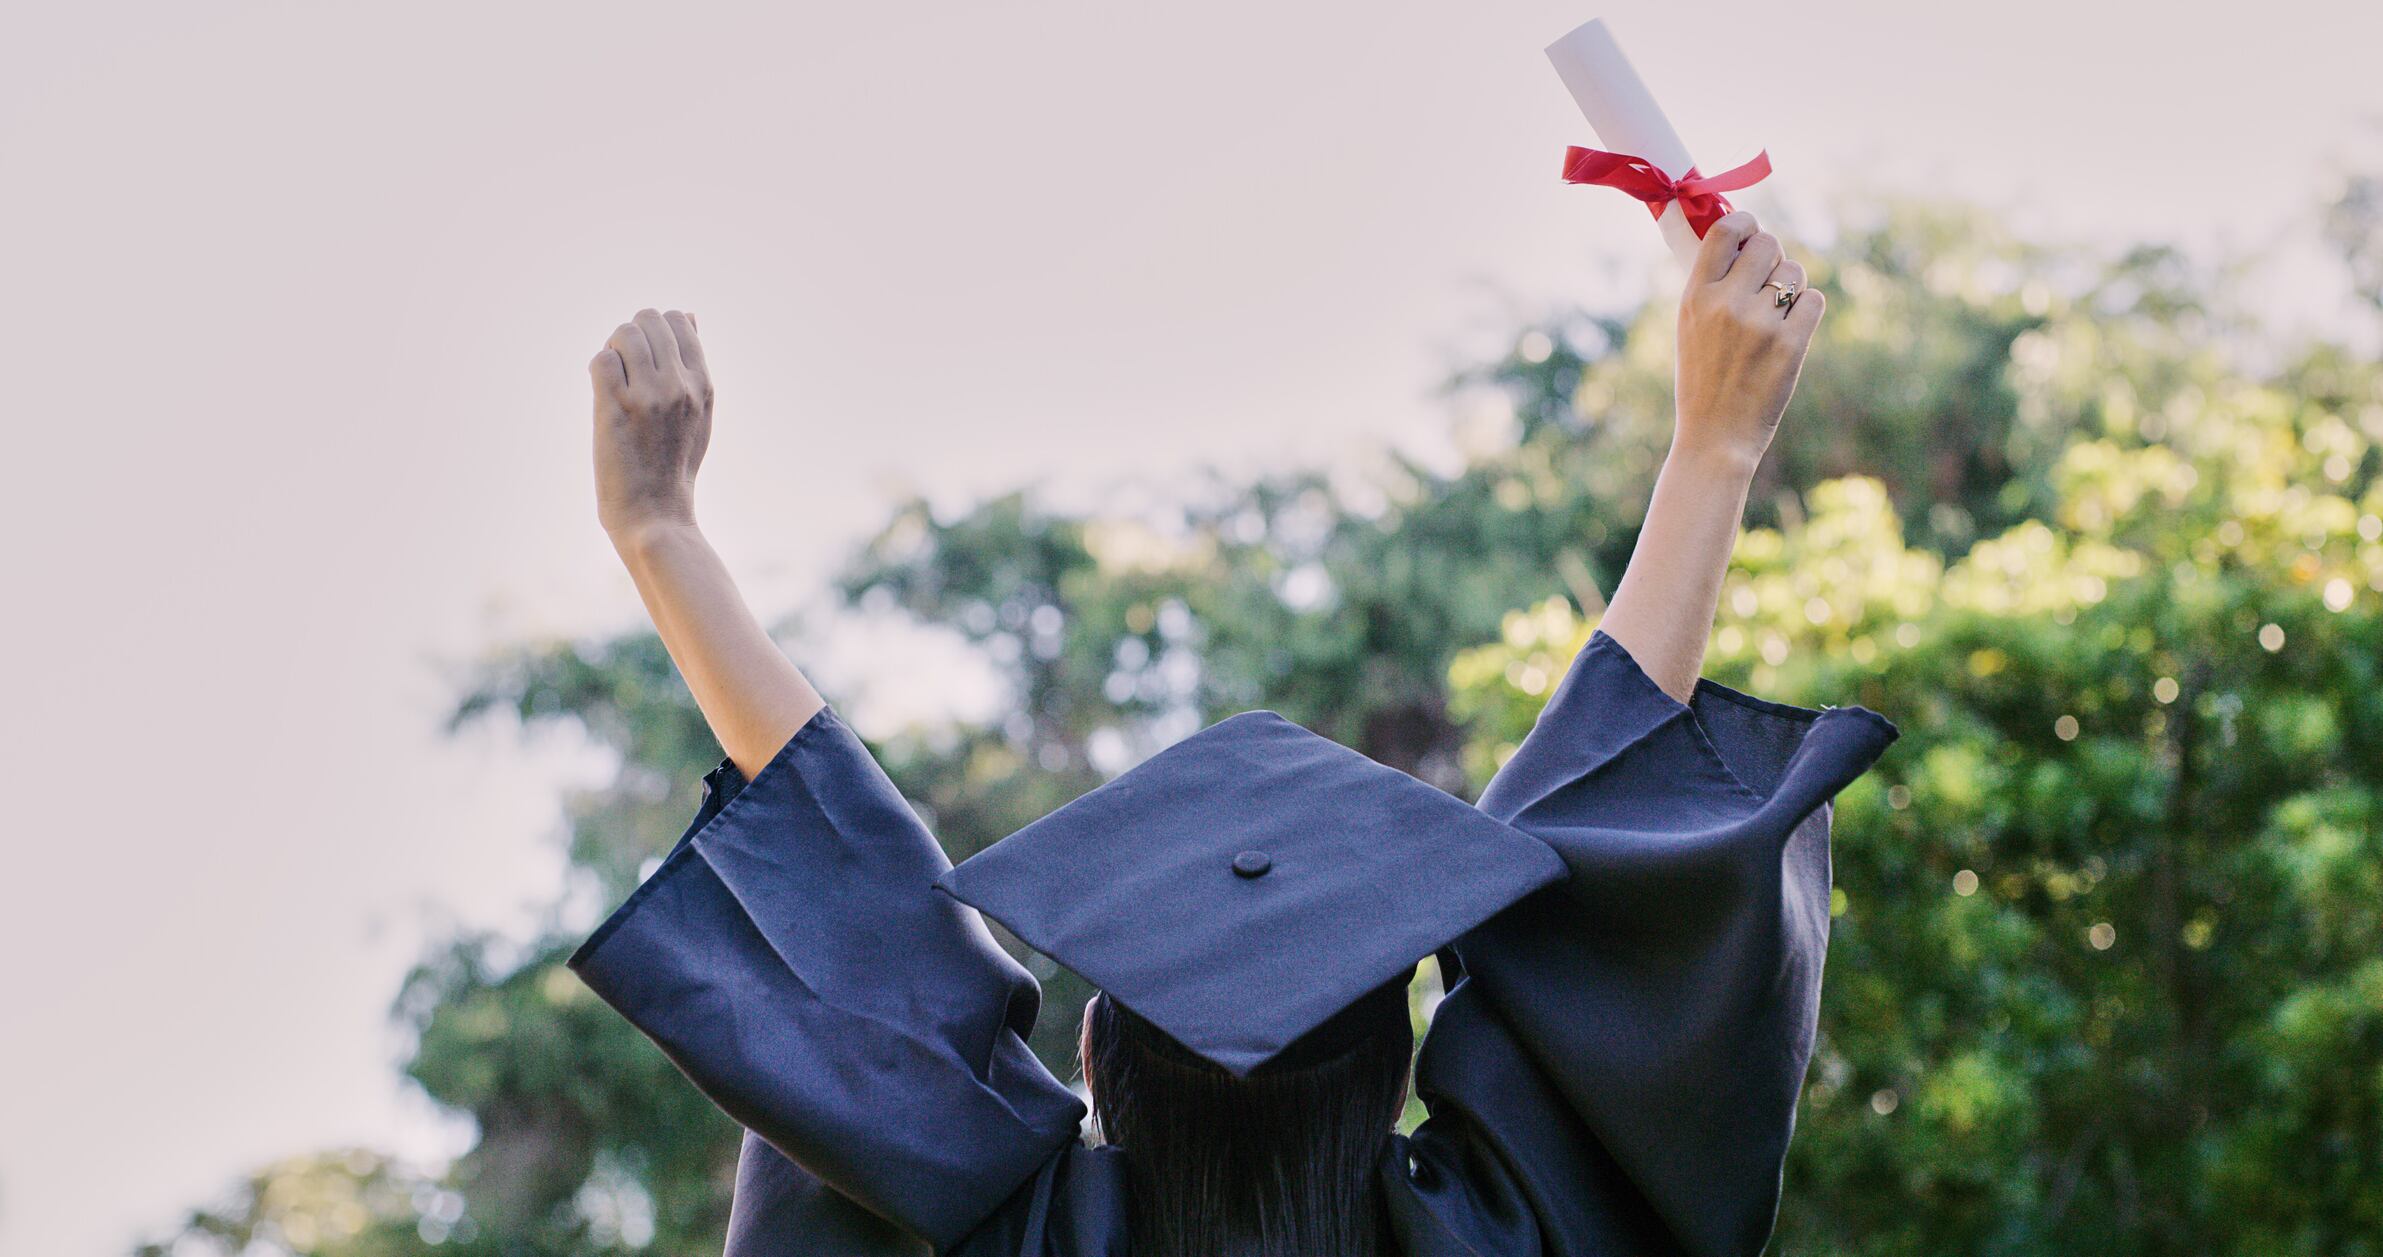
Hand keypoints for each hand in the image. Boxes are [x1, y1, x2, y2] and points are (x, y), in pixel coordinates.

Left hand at [591, 308, 713, 540]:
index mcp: (702, 385)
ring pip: (624, 334)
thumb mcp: (699, 413)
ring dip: (612, 350)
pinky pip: (601, 360)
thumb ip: (694, 366)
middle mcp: (679, 385)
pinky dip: (598, 370)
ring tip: (613, 380)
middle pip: (649, 319)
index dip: (656, 330)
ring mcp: (648, 395)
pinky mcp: (616, 407)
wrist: (656, 515)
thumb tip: (690, 315)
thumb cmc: (673, 467)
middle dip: (631, 336)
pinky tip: (603, 395)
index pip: (679, 319)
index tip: (646, 358)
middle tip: (624, 369)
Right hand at [1672, 211, 1824, 470]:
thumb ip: (1711, 283)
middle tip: (1768, 278)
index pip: (1726, 230)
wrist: (1715, 437)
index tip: (1751, 229)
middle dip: (1773, 256)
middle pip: (1769, 244)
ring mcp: (1760, 324)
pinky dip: (1806, 310)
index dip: (1746, 222)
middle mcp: (1727, 303)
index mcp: (1695, 296)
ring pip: (1795, 272)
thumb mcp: (1689, 326)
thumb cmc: (1702, 380)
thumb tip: (1740, 236)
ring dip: (1792, 285)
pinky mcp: (1790, 345)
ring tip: (1776, 312)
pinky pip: (1814, 299)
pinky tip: (1791, 329)